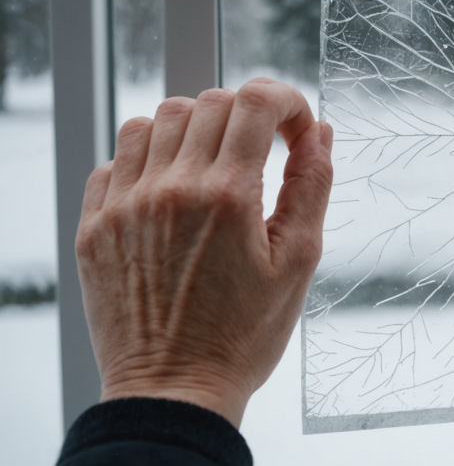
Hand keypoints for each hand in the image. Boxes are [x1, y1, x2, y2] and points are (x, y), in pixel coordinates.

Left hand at [75, 78, 332, 426]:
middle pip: (208, 102)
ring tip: (212, 167)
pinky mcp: (95, 227)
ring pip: (154, 120)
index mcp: (229, 196)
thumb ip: (312, 186)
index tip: (296, 130)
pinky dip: (147, 162)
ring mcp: (125, 206)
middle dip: (246, 115)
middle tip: (262, 152)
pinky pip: (114, 161)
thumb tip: (320, 133)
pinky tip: (171, 194)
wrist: (174, 391)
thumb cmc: (243, 336)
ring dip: (192, 130)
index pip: (255, 100)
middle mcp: (171, 190)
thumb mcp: (299, 261)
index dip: (286, 101)